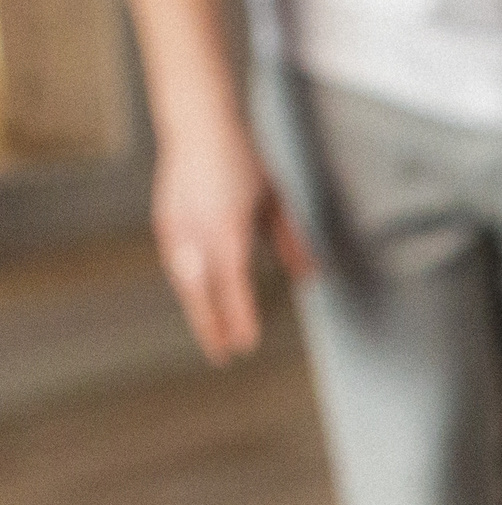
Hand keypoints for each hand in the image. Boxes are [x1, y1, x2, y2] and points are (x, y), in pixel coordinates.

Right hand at [151, 113, 314, 364]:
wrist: (197, 124)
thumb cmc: (241, 160)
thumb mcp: (275, 201)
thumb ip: (290, 241)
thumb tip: (309, 276)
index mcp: (225, 229)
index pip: (233, 287)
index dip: (239, 318)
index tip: (246, 343)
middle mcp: (195, 232)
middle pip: (201, 294)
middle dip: (212, 326)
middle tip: (223, 356)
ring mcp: (175, 227)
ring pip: (185, 283)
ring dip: (198, 311)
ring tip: (211, 336)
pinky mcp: (164, 222)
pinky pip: (177, 266)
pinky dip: (188, 289)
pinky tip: (197, 301)